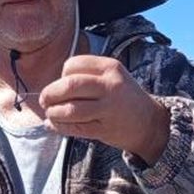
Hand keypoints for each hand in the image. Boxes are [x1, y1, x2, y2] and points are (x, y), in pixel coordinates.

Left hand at [39, 55, 168, 164]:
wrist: (149, 122)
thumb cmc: (124, 97)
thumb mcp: (112, 76)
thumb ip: (86, 76)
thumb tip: (52, 88)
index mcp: (110, 67)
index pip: (73, 64)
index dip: (60, 75)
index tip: (59, 84)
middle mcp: (110, 85)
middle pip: (70, 85)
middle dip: (50, 93)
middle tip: (44, 100)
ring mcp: (109, 108)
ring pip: (71, 109)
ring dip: (53, 113)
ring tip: (50, 114)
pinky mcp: (105, 129)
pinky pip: (75, 128)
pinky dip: (60, 127)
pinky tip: (54, 125)